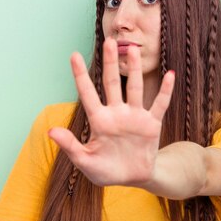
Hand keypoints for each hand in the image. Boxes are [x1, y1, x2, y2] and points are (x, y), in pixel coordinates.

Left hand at [48, 37, 174, 186]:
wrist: (134, 178)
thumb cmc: (106, 170)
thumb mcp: (85, 161)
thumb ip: (70, 146)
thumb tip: (50, 131)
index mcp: (99, 121)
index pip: (88, 94)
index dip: (80, 75)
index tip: (74, 55)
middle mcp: (117, 114)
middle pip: (112, 83)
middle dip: (110, 63)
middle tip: (109, 42)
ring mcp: (135, 117)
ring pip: (135, 88)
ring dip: (135, 70)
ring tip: (133, 50)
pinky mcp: (151, 124)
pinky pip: (159, 104)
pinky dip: (165, 91)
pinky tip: (170, 75)